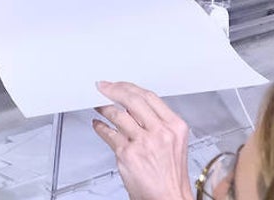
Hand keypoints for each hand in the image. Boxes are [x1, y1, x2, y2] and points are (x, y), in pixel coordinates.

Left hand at [92, 81, 194, 199]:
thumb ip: (157, 123)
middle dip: (113, 90)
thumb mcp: (174, 143)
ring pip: (118, 114)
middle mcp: (161, 132)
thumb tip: (132, 107)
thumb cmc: (171, 176)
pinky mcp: (128, 154)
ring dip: (104, 107)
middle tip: (103, 88)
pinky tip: (98, 125)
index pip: (149, 96)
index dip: (129, 86)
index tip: (119, 84)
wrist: (169, 198)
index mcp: (175, 127)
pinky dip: (100, 127)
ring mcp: (143, 142)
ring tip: (98, 105)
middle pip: (133, 100)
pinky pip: (109, 134)